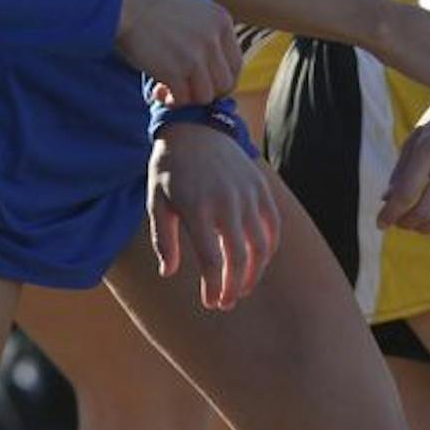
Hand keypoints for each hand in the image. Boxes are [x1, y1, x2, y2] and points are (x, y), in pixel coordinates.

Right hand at [117, 0, 240, 107]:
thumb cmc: (154, 9)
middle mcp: (213, 39)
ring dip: (188, 98)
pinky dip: (171, 101)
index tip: (204, 83)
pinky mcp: (175, 70)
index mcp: (221, 22)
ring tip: (169, 90)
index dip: (221, 80)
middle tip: (186, 89)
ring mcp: (196, 56)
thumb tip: (215, 72)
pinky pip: (183, 99)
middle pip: (224, 84)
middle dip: (206, 92)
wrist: (127, 3)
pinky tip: (158, 92)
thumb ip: (210, 36)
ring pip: (206, 96)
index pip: (236, 65)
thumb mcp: (194, 13)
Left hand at [146, 122, 280, 310]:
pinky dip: (269, 248)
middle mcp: (225, 202)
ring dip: (254, 273)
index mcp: (196, 208)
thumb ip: (163, 238)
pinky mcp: (259, 187)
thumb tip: (168, 273)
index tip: (210, 302)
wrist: (194, 127)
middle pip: (239, 258)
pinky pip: (273, 225)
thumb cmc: (170, 169)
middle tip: (226, 302)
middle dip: (234, 287)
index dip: (214, 287)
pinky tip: (258, 261)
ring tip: (241, 287)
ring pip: (260, 246)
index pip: (212, 260)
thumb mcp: (156, 200)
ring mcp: (246, 194)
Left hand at [379, 96, 429, 237]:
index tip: (380, 223)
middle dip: (407, 223)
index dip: (390, 214)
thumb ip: (402, 169)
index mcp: (429, 148)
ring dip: (426, 229)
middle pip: (425, 210)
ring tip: (417, 226)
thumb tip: (387, 200)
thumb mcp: (416, 137)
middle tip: (399, 223)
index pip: (405, 193)